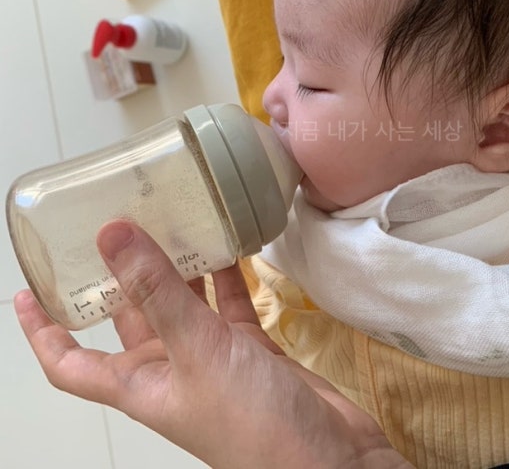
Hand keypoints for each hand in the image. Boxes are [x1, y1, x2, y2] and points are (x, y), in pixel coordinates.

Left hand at [14, 221, 410, 468]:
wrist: (325, 456)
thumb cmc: (248, 417)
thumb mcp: (195, 351)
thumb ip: (157, 291)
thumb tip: (112, 234)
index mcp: (139, 382)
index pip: (71, 360)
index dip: (43, 330)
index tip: (25, 289)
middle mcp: (170, 366)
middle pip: (131, 315)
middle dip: (119, 274)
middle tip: (116, 221)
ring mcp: (212, 355)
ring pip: (182, 301)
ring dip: (176, 266)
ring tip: (170, 217)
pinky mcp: (250, 346)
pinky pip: (230, 301)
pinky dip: (227, 273)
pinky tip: (229, 239)